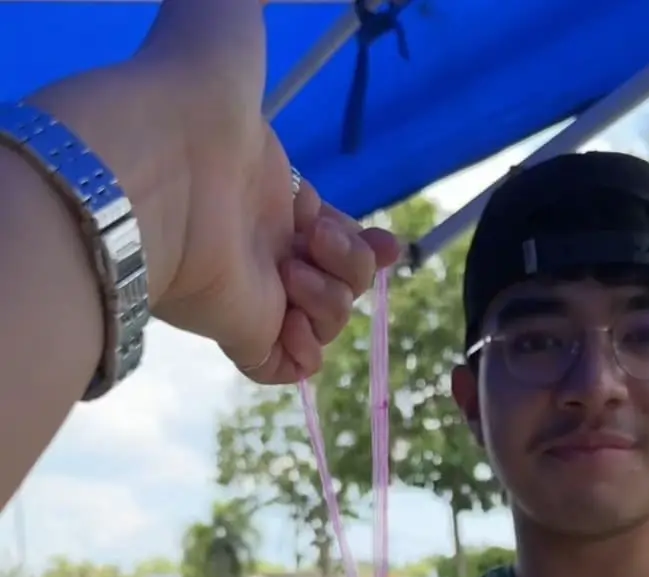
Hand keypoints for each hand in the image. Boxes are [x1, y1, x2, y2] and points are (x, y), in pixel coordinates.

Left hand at [95, 0, 396, 381]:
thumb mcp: (230, 19)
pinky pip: (287, 368)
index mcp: (268, 196)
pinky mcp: (242, 334)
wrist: (162, 158)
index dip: (362, 244)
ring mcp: (251, 295)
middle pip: (339, 280)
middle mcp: (261, 248)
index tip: (386, 241)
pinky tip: (297, 318)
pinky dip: (304, 354)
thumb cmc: (195, 91)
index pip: (330, 235)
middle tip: (320, 240)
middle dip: (355, 265)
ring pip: (326, 322)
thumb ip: (251, 5)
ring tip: (295, 270)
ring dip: (334, 299)